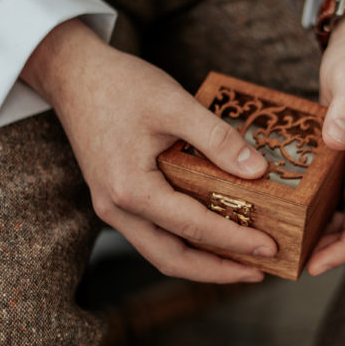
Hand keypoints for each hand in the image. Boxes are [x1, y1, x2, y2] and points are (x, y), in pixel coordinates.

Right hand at [21, 20, 276, 283]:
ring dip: (201, 262)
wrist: (74, 74)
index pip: (192, 227)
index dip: (235, 241)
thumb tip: (258, 172)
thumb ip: (217, 140)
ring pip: (161, 252)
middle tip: (260, 271)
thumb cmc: (120, 85)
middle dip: (218, 270)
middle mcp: (116, 208)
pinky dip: (185, 242)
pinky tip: (212, 235)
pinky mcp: (117, 199)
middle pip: (172, 259)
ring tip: (242, 262)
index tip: (270, 249)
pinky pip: (154, 234)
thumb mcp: (175, 104)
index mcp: (130, 188)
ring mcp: (113, 207)